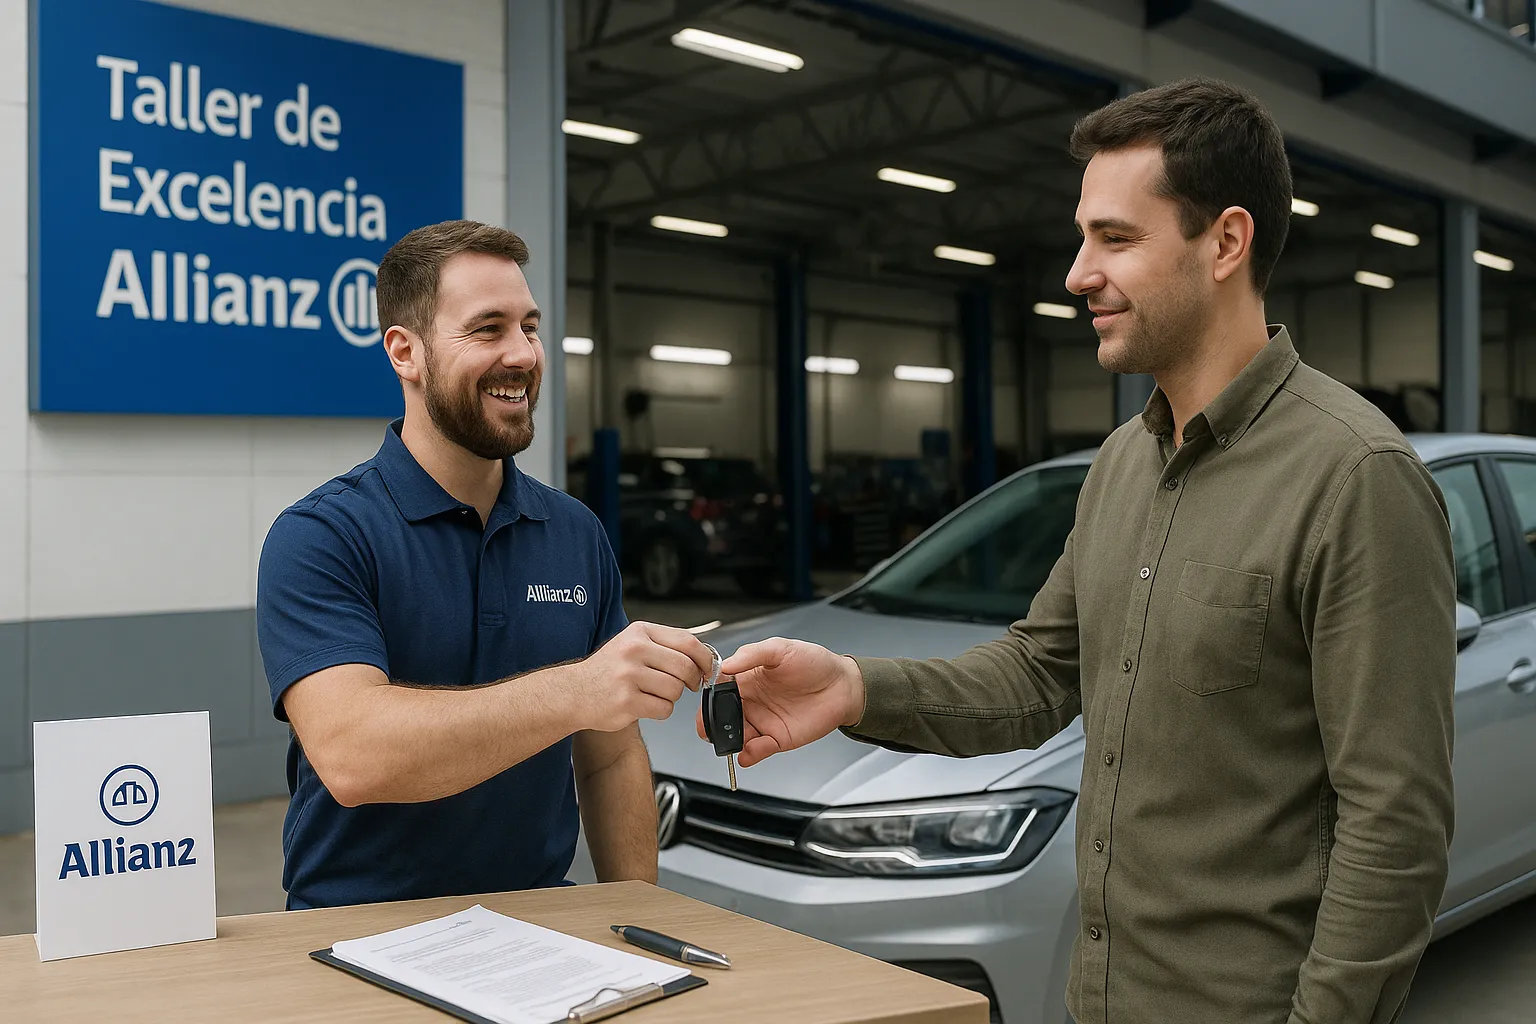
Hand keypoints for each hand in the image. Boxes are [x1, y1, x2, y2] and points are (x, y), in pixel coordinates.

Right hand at [577, 622, 716, 731]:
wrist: (573, 693)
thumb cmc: (607, 671)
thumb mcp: (633, 644)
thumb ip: (665, 646)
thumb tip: (703, 656)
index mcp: (639, 632)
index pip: (687, 641)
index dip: (704, 657)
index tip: (708, 668)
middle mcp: (634, 650)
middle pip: (685, 667)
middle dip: (692, 680)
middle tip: (686, 685)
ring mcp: (629, 676)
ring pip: (676, 690)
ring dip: (671, 697)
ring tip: (653, 693)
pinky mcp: (627, 701)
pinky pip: (664, 709)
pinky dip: (661, 710)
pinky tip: (645, 704)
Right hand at [699, 638, 864, 767]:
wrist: (843, 685)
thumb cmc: (815, 663)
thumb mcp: (780, 649)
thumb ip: (751, 654)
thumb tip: (725, 665)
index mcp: (748, 679)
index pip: (719, 690)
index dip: (709, 697)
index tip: (706, 701)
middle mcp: (752, 701)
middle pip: (721, 717)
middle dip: (710, 725)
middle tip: (709, 728)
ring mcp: (763, 721)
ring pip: (736, 736)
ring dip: (729, 741)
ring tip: (733, 739)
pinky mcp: (777, 739)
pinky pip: (757, 750)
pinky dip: (750, 754)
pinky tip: (752, 749)